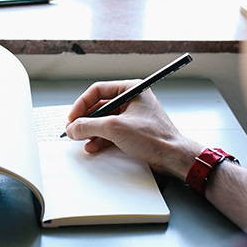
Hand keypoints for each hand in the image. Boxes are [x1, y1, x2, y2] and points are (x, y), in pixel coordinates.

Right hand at [64, 79, 201, 179]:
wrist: (173, 157)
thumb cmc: (155, 137)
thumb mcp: (115, 128)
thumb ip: (89, 125)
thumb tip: (73, 127)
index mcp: (131, 89)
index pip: (98, 90)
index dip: (82, 104)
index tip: (72, 117)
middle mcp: (132, 100)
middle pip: (100, 105)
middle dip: (86, 119)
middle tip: (74, 129)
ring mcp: (133, 116)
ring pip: (104, 120)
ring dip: (91, 130)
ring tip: (81, 139)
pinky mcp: (133, 130)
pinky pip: (111, 131)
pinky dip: (100, 138)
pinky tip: (92, 146)